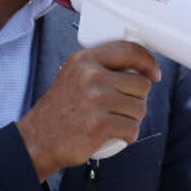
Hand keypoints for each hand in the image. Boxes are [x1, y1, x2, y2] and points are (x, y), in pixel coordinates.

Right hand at [17, 41, 161, 176]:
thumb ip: (101, 68)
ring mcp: (96, 99)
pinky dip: (129, 135)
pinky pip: (132, 128)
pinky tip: (117, 135)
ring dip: (133, 119)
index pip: (129, 50)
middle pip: (141, 84)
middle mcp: (91, 75)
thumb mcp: (74, 76)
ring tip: (114, 122)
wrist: (36, 140)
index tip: (154, 73)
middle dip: (137, 100)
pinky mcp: (99, 124)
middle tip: (121, 110)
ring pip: (140, 108)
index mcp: (85, 60)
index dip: (148, 62)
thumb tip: (139, 68)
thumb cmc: (59, 112)